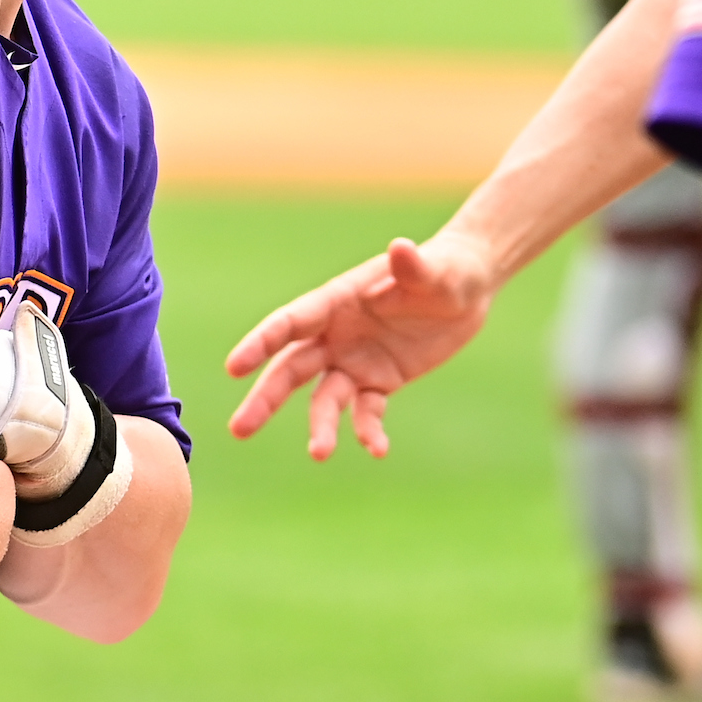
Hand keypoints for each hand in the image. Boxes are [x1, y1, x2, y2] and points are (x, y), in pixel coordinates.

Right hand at [224, 231, 496, 458]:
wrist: (466, 289)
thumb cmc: (445, 269)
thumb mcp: (433, 270)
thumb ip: (413, 267)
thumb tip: (401, 248)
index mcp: (336, 301)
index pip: (290, 324)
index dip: (261, 343)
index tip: (234, 367)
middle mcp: (336, 334)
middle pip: (290, 369)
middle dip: (265, 397)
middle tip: (239, 429)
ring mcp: (355, 360)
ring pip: (324, 398)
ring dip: (320, 426)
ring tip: (319, 453)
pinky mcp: (379, 381)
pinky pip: (367, 411)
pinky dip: (368, 431)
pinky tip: (378, 449)